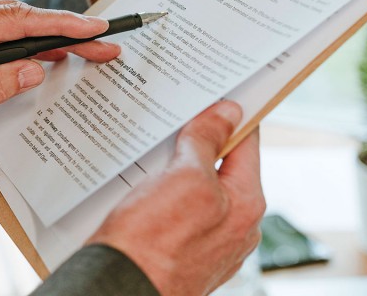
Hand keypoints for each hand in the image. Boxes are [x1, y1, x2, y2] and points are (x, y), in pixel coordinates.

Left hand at [0, 0, 121, 158]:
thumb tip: (32, 70)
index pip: (16, 20)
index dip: (61, 24)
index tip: (95, 27)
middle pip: (17, 16)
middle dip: (62, 29)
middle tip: (103, 43)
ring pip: (3, 21)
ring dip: (40, 34)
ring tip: (80, 48)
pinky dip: (15, 38)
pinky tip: (34, 51)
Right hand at [87, 101, 264, 295]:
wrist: (119, 290)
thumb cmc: (152, 243)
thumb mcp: (184, 178)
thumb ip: (207, 141)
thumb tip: (227, 112)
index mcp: (246, 205)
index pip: (247, 143)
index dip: (232, 113)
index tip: (218, 90)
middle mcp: (234, 227)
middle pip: (220, 165)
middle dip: (197, 140)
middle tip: (173, 114)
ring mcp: (208, 242)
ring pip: (195, 188)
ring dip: (174, 167)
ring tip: (150, 148)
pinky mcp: (180, 252)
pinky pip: (175, 211)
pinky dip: (160, 194)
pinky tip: (139, 185)